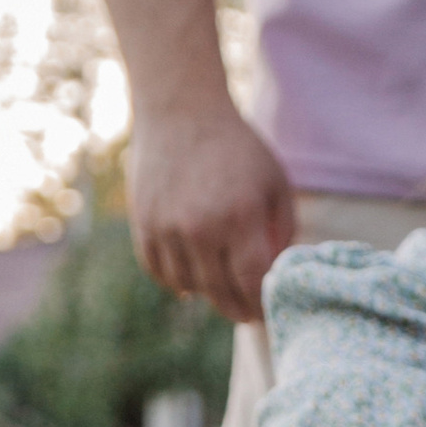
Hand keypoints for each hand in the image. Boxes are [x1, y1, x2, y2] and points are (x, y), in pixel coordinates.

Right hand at [127, 101, 296, 323]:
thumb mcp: (276, 183)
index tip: (270, 312)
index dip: (262, 305)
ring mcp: (166, 227)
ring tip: (222, 290)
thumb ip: (283, 230)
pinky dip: (175, 281)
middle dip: (237, 309)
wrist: (182, 112)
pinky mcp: (142, 223)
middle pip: (219, 291)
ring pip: (188, 285)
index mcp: (240, 218)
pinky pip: (158, 270)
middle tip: (248, 314)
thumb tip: (278, 273)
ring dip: (207, 294)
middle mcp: (200, 228)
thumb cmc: (239, 148)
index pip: (252, 282)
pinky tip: (192, 281)